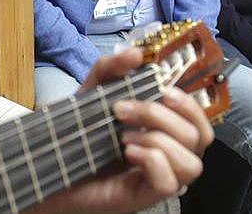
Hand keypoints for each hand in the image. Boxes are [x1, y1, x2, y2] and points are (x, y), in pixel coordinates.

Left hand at [29, 49, 212, 213]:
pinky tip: (127, 153)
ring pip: (192, 164)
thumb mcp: (93, 91)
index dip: (191, 105)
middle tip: (121, 109)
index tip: (162, 90)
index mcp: (167, 133)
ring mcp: (161, 178)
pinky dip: (151, 161)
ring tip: (124, 136)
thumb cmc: (79, 131)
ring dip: (158, 140)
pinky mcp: (146, 197)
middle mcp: (171, 157)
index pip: (201, 123)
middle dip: (159, 115)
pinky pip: (169, 183)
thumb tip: (136, 54)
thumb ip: (111, 68)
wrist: (51, 163)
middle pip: (197, 137)